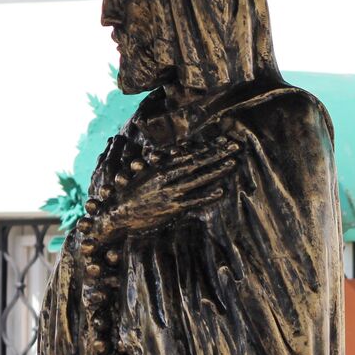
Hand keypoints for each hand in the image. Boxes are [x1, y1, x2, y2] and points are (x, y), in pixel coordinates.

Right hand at [89, 137, 240, 238]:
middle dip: (218, 153)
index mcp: (162, 166)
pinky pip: (193, 200)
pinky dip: (207, 196)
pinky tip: (221, 191)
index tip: (224, 140)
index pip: (190, 153)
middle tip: (236, 146)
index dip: (208, 147)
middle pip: (197, 162)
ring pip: (198, 178)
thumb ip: (161, 163)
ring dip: (216, 170)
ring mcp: (171, 192)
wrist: (118, 213)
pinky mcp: (172, 208)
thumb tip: (176, 154)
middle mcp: (167, 176)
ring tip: (233, 163)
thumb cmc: (130, 194)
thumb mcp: (145, 174)